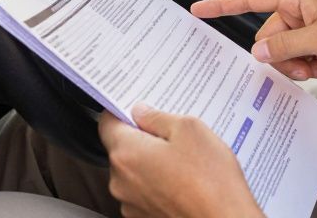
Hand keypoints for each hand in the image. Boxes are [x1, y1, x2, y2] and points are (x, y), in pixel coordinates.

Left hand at [99, 104, 261, 217]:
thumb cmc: (210, 180)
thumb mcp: (190, 129)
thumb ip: (158, 117)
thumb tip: (141, 112)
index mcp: (127, 153)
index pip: (106, 123)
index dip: (121, 112)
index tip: (136, 108)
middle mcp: (121, 181)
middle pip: (122, 148)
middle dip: (143, 139)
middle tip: (172, 135)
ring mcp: (131, 203)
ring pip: (134, 171)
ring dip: (151, 163)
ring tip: (184, 161)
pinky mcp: (143, 217)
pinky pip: (144, 191)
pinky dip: (158, 183)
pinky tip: (183, 180)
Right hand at [192, 0, 316, 79]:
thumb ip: (284, 45)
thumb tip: (258, 51)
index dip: (222, 4)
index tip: (199, 9)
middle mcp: (300, 6)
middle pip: (268, 35)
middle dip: (281, 56)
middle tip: (302, 66)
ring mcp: (311, 23)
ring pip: (283, 50)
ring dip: (296, 64)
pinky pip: (299, 55)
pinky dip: (308, 65)